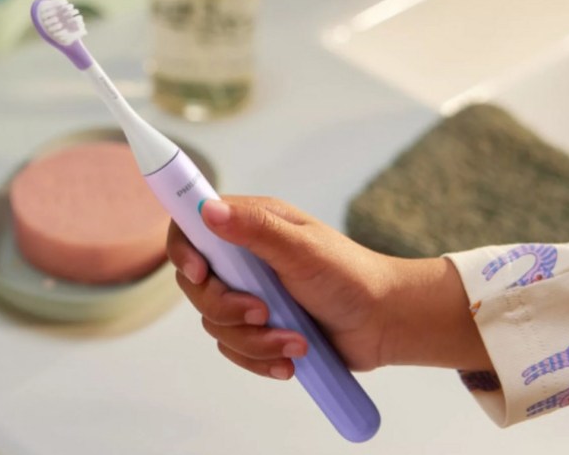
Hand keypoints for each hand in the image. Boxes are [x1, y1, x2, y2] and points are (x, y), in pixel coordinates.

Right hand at [166, 196, 490, 379]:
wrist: (384, 321)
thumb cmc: (351, 276)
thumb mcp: (302, 248)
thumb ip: (254, 229)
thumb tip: (208, 209)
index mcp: (250, 226)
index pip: (191, 229)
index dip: (185, 252)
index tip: (202, 274)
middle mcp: (243, 259)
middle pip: (197, 286)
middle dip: (227, 308)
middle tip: (264, 313)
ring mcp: (249, 296)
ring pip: (216, 324)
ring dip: (254, 340)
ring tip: (296, 341)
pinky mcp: (259, 329)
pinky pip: (234, 350)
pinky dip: (261, 359)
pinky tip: (291, 360)